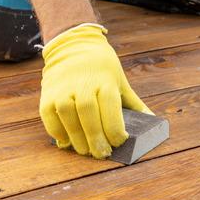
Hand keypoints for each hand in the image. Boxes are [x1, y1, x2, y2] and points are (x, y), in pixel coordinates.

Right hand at [40, 23, 151, 158]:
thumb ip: (133, 103)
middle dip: (95, 138)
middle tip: (101, 154)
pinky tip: (65, 141)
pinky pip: (49, 115)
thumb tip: (152, 120)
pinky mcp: (47, 93)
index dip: (114, 128)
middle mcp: (83, 83)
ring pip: (68, 115)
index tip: (119, 142)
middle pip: (88, 114)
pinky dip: (56, 130)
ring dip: (77, 137)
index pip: (110, 107)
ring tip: (85, 151)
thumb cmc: (103, 68)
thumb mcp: (120, 81)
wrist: (74, 45)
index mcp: (105, 81)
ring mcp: (63, 88)